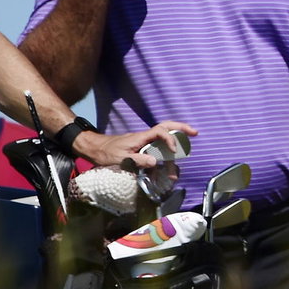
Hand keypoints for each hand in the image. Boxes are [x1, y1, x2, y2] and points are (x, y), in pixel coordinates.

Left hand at [74, 121, 197, 168]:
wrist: (93, 148)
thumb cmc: (105, 153)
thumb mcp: (120, 159)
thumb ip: (138, 160)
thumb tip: (155, 162)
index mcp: (141, 137)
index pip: (161, 132)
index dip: (170, 139)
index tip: (174, 151)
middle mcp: (144, 136)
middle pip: (167, 126)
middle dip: (182, 128)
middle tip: (195, 133)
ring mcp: (143, 140)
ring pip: (164, 136)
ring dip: (176, 141)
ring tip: (186, 150)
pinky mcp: (141, 146)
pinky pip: (157, 145)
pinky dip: (166, 150)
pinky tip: (169, 160)